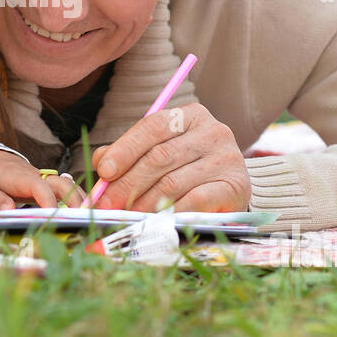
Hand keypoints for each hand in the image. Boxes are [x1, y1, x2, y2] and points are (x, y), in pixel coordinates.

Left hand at [0, 150, 83, 210]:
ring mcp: (42, 180)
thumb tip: (8, 210)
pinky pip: (63, 190)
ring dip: (79, 199)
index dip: (47, 200)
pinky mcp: (44, 185)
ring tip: (89, 217)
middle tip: (83, 216)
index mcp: (17, 176)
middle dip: (74, 198)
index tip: (53, 215)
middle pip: (60, 182)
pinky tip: (82, 213)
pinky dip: (75, 199)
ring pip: (66, 185)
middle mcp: (34, 176)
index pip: (37, 185)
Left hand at [90, 104, 250, 211]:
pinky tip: (155, 221)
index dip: (125, 149)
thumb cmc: (186, 169)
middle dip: (128, 183)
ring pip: (173, 182)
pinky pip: (195, 201)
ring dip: (144, 203)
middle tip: (107, 204)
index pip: (152, 127)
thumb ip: (127, 154)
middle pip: (160, 157)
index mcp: (190, 116)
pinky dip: (170, 213)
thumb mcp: (158, 152)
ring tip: (126, 215)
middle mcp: (213, 131)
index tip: (104, 171)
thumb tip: (100, 165)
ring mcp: (227, 158)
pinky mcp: (236, 186)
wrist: (229, 190)